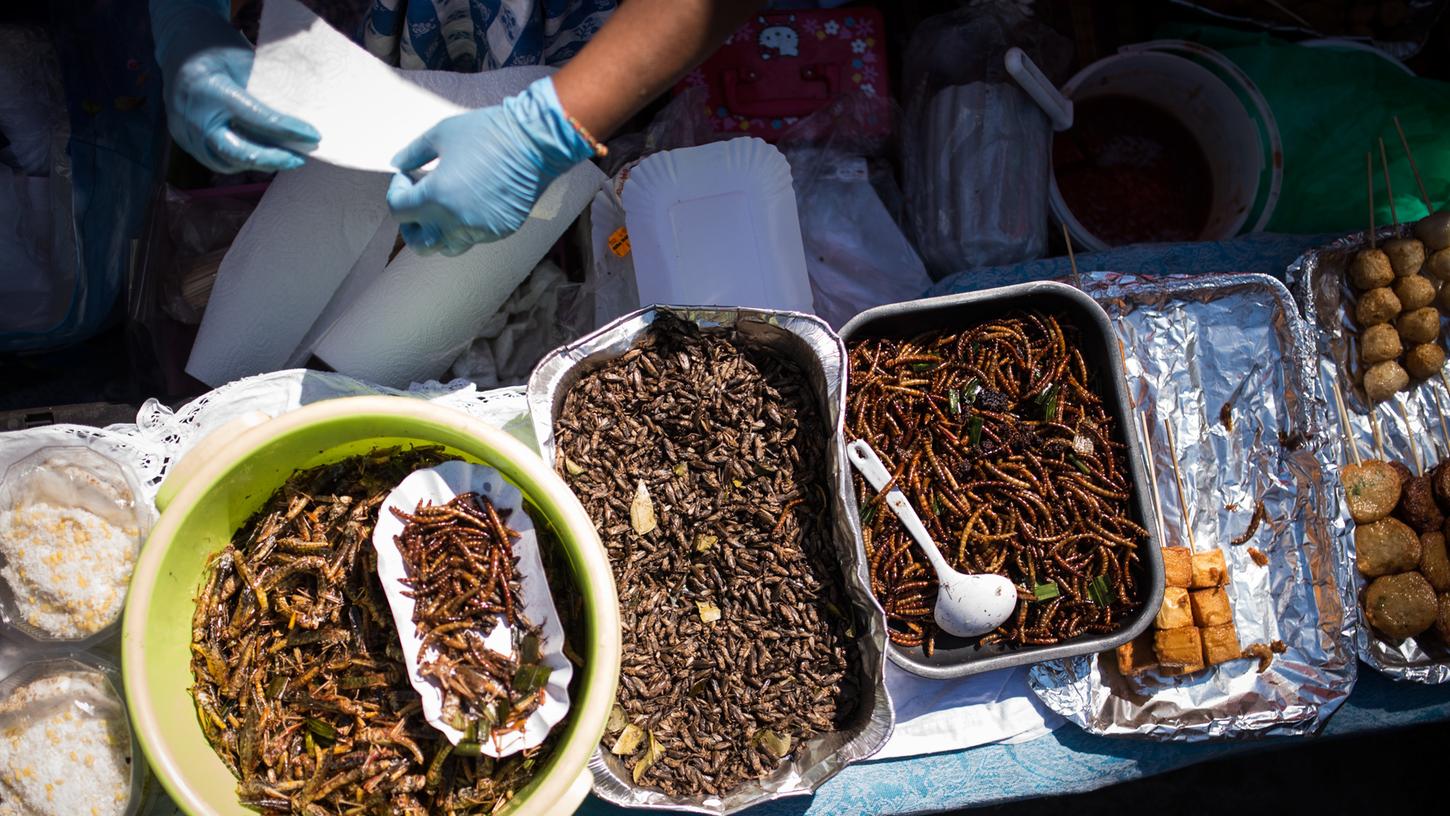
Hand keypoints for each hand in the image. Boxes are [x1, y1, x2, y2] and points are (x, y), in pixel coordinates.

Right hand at [151, 0, 318, 172]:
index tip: (313, 136)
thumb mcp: (244, 61)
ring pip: (227, 162)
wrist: (179, 46)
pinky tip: (260, 154)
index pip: (255, 118)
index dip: (287, 130)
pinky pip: (216, 159)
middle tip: (300, 159)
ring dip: (260, 163)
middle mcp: (193, 115)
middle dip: (274, 159)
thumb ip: (266, 90)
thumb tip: (302, 115)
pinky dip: (241, 161)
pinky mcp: (183, 140)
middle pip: (238, 152)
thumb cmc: (217, 49)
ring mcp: (184, 131)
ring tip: (284, 157)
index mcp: (210, 89)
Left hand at [387, 77, 593, 256]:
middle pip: (419, 243)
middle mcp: (456, 221)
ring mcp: (480, 230)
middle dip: (411, 226)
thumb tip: (398, 165)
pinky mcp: (501, 231)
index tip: (407, 175)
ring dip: (438, 230)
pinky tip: (471, 200)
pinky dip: (465, 225)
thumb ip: (413, 153)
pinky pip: (474, 237)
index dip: (396, 191)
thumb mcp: (441, 135)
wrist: (535, 141)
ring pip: (448, 246)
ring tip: (443, 205)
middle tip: (415, 204)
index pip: (398, 210)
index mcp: (436, 197)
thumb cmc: (487, 132)